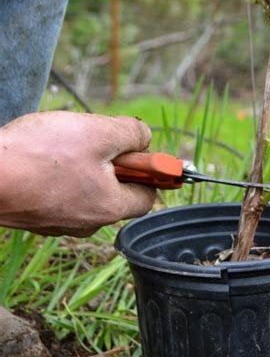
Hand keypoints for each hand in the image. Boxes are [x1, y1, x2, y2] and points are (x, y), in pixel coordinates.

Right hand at [0, 112, 155, 236]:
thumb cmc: (40, 155)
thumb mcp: (98, 132)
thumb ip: (132, 134)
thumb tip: (145, 139)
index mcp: (109, 208)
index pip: (147, 197)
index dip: (147, 170)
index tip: (134, 148)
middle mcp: (86, 224)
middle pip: (114, 191)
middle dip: (109, 161)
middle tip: (90, 139)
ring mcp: (57, 222)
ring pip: (85, 189)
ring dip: (80, 165)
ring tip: (59, 146)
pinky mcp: (35, 215)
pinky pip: (59, 192)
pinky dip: (56, 174)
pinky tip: (39, 157)